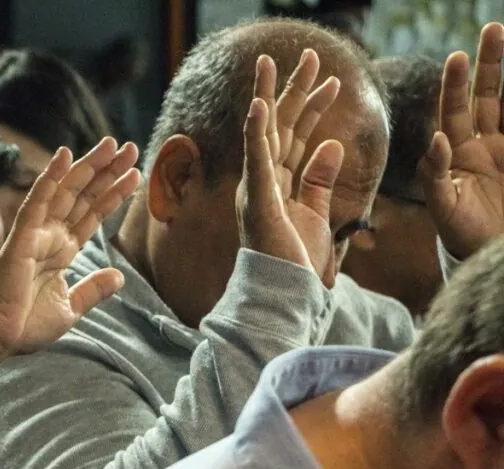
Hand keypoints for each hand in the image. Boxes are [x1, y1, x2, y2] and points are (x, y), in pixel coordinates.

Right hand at [0, 137, 140, 367]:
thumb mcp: (69, 308)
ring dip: (88, 167)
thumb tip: (119, 276)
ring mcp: (36, 233)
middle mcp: (51, 237)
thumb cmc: (24, 326)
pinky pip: (38, 201)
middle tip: (130, 147)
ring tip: (113, 144)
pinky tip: (65, 155)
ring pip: (66, 192)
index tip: (134, 174)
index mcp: (62, 252)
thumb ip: (93, 290)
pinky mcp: (22, 236)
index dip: (113, 194)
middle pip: (83, 196)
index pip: (92, 215)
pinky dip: (50, 177)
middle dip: (107, 172)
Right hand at [235, 50, 344, 286]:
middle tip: (308, 56)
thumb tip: (332, 144)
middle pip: (279, 127)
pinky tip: (260, 105)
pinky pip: (256, 161)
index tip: (331, 82)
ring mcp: (255, 190)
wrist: (283, 294)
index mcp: (275, 185)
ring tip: (279, 64)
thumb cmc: (294, 263)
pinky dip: (257, 132)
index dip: (311, 108)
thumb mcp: (316, 215)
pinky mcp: (257, 201)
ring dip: (273, 96)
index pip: (294, 138)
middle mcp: (261, 182)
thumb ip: (320, 180)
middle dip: (293, 90)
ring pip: (265, 134)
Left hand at [420, 22, 503, 258]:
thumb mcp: (444, 208)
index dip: (456, 84)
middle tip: (493, 28)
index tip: (458, 56)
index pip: (455, 110)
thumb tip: (435, 139)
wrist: (492, 256)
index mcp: (458, 153)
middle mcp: (485, 144)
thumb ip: (436, 175)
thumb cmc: (462, 235)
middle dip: (491, 63)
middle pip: (488, 95)